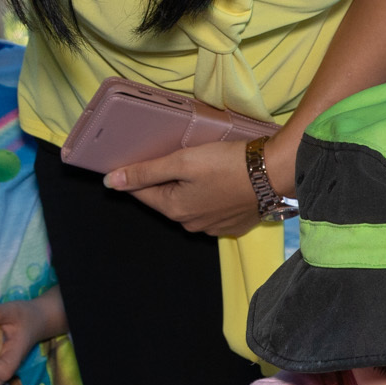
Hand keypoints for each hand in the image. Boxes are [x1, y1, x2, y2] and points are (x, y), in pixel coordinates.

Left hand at [106, 134, 293, 237]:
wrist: (274, 174)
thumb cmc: (228, 164)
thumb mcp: (182, 161)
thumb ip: (146, 172)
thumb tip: (111, 182)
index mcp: (174, 209)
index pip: (141, 192)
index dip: (136, 174)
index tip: (138, 158)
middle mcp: (190, 224)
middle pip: (166, 198)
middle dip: (166, 180)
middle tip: (178, 157)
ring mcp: (212, 227)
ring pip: (189, 204)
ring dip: (189, 189)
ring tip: (202, 167)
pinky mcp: (232, 224)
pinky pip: (211, 210)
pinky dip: (210, 196)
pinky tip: (219, 181)